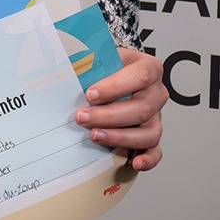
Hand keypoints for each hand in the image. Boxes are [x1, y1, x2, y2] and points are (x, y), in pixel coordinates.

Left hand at [76, 45, 166, 171]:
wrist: (112, 74)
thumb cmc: (107, 67)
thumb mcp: (99, 56)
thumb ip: (89, 63)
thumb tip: (64, 73)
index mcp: (148, 68)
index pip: (141, 76)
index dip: (115, 87)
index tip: (90, 94)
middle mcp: (156, 93)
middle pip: (141, 108)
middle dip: (108, 116)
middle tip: (82, 117)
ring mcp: (155, 116)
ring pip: (148, 132)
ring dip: (119, 137)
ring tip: (94, 135)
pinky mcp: (151, 134)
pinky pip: (155, 150)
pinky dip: (147, 159)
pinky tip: (134, 162)